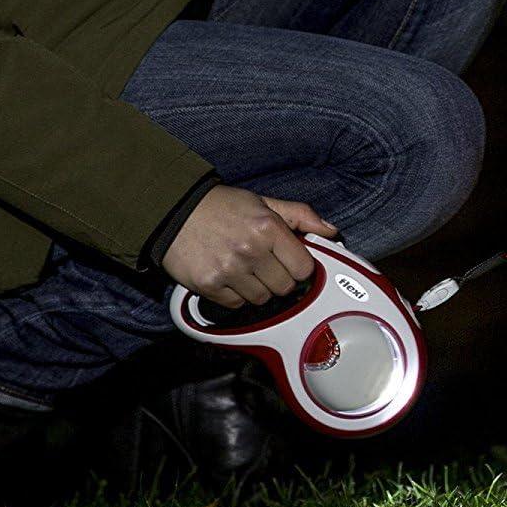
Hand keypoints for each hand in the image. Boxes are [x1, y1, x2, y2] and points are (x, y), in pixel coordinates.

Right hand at [161, 184, 339, 309]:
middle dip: (280, 277)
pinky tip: (230, 277)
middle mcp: (250, 250)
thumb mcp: (264, 202)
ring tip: (246, 268)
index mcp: (268, 227)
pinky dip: (237, 295)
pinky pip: (237, 305)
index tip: (292, 262)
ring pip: (263, 299)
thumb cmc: (222, 206)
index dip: (300, 266)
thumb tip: (330, 231)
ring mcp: (229, 270)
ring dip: (259, 288)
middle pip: (285, 287)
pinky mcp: (209, 286)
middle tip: (267, 264)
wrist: (175, 211)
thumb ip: (300, 215)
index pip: (304, 267)